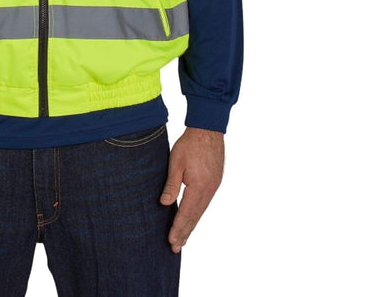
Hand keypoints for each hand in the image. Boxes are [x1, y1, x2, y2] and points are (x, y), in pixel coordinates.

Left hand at [159, 126, 224, 252]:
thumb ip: (171, 185)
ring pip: (200, 212)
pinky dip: (197, 214)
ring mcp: (213, 187)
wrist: (208, 130)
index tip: (171, 241)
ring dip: (191, 225)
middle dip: (184, 233)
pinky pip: (204, 204)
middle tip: (175, 247)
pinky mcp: (214, 182)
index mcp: (199, 187)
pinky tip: (192, 219)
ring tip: (183, 239)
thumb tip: (164, 204)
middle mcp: (208, 190)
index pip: (186, 213)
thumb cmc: (190, 144)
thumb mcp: (176, 163)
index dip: (178, 228)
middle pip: (195, 217)